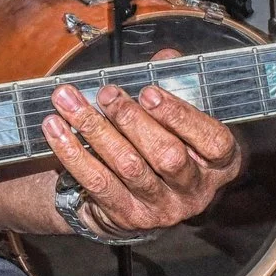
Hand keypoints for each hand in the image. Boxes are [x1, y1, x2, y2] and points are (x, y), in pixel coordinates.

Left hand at [42, 48, 243, 236]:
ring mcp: (162, 208)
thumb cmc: (163, 145)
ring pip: (128, 166)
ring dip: (95, 129)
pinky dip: (73, 153)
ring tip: (69, 102)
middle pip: (167, 155)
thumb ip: (176, 86)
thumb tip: (165, 58)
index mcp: (219, 164)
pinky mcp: (128, 217)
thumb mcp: (179, 119)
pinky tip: (56, 128)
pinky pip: (97, 183)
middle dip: (132, 120)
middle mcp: (196, 191)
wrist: (139, 199)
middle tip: (106, 94)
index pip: (213, 140)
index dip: (181, 115)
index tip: (149, 91)